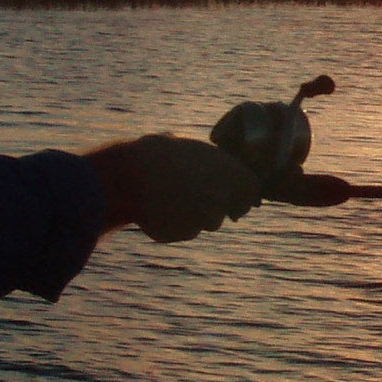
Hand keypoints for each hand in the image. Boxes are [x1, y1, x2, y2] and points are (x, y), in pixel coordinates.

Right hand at [85, 134, 262, 243]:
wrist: (130, 174)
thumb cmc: (159, 154)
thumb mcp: (190, 148)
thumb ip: (212, 163)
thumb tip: (221, 170)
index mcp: (228, 170)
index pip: (252, 190)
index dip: (244, 195)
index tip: (233, 196)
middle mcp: (220, 196)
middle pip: (228, 211)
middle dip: (217, 208)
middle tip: (196, 197)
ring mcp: (202, 217)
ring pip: (206, 223)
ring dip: (195, 216)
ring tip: (171, 197)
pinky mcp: (183, 233)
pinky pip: (185, 231)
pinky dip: (176, 223)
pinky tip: (160, 208)